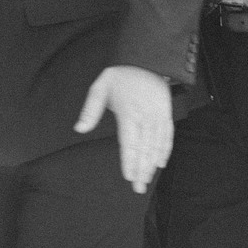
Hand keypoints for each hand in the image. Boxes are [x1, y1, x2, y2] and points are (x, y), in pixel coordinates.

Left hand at [73, 66, 172, 193]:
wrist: (147, 59)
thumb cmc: (121, 76)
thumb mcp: (100, 87)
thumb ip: (90, 110)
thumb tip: (79, 129)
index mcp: (128, 112)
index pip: (129, 142)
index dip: (129, 160)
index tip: (128, 176)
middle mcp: (145, 116)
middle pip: (144, 148)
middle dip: (141, 170)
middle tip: (138, 188)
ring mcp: (158, 116)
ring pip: (156, 145)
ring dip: (152, 164)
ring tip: (147, 180)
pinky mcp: (166, 114)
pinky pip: (168, 136)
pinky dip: (165, 151)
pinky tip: (160, 164)